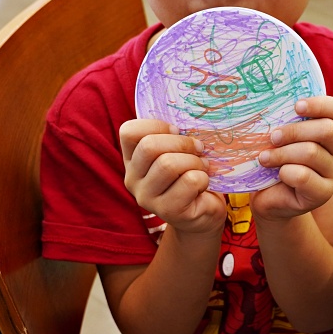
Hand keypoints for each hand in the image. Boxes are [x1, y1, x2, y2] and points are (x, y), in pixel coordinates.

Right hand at [119, 119, 225, 234]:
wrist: (203, 213)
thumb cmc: (190, 175)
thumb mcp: (177, 152)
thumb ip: (173, 137)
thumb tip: (187, 120)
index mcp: (132, 159)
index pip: (128, 132)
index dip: (156, 125)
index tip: (177, 131)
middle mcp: (132, 179)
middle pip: (150, 146)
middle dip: (181, 143)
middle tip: (198, 148)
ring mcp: (147, 198)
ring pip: (168, 164)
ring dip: (194, 161)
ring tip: (202, 167)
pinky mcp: (168, 211)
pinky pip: (189, 181)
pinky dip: (203, 177)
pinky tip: (203, 184)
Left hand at [251, 96, 332, 220]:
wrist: (270, 198)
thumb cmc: (276, 161)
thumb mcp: (282, 138)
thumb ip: (286, 121)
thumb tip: (272, 98)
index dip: (320, 105)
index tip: (296, 107)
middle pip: (327, 129)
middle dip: (294, 131)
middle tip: (272, 137)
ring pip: (312, 152)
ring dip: (282, 153)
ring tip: (265, 158)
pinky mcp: (324, 193)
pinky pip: (304, 176)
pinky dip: (285, 172)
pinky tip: (277, 174)